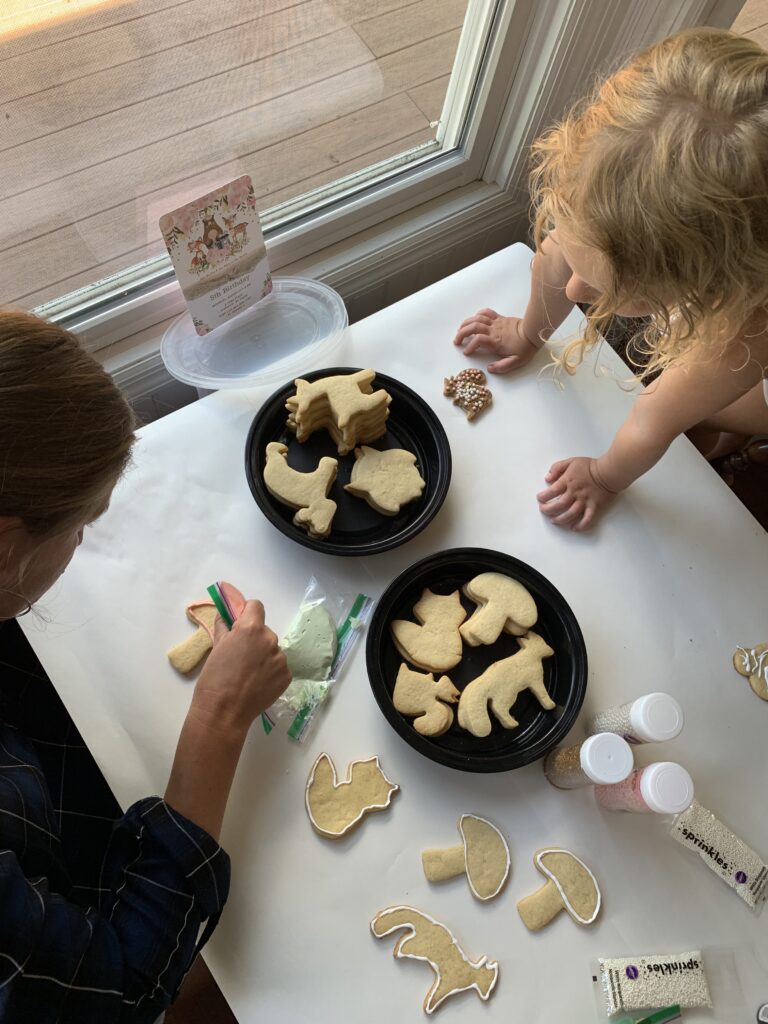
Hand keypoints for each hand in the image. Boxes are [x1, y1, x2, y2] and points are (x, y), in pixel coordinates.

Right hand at [190, 600, 290, 735]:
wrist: (224, 712)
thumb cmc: (214, 678)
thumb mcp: (216, 648)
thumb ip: (223, 627)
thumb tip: (225, 615)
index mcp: (251, 629)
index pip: (256, 606)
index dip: (247, 613)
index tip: (240, 624)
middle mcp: (270, 640)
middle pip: (264, 631)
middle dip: (254, 639)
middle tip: (240, 657)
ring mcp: (281, 659)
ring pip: (272, 650)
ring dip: (263, 656)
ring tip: (247, 674)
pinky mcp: (287, 675)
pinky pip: (278, 666)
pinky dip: (270, 672)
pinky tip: (256, 684)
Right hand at [453, 309, 541, 372]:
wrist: (534, 332)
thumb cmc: (525, 348)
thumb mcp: (516, 362)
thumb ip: (502, 367)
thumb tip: (489, 368)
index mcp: (496, 342)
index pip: (478, 341)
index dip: (469, 346)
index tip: (466, 352)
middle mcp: (493, 330)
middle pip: (473, 327)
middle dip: (461, 333)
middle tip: (456, 341)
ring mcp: (496, 323)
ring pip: (476, 318)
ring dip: (466, 323)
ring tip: (460, 330)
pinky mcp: (499, 318)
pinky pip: (486, 312)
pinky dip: (477, 314)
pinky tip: (474, 319)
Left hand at [536, 457, 617, 530]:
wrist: (609, 471)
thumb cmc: (590, 466)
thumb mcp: (571, 461)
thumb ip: (557, 468)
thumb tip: (548, 478)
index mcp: (568, 481)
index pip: (551, 492)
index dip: (543, 497)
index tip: (540, 498)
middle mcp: (575, 493)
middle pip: (558, 505)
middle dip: (548, 510)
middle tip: (543, 510)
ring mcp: (585, 501)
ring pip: (570, 514)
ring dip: (560, 519)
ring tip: (554, 521)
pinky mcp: (594, 506)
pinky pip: (587, 519)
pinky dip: (580, 526)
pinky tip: (574, 528)